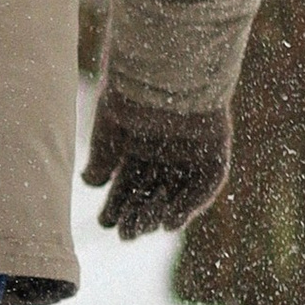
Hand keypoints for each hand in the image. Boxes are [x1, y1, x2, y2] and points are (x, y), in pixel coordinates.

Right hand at [82, 90, 230, 237]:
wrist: (167, 70)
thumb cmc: (132, 93)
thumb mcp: (108, 129)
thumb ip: (102, 157)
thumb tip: (91, 182)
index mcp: (139, 141)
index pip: (129, 180)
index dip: (118, 202)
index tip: (106, 222)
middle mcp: (166, 148)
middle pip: (152, 190)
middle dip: (137, 213)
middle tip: (125, 234)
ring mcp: (191, 151)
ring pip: (176, 192)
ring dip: (159, 214)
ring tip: (142, 231)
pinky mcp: (214, 152)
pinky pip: (204, 186)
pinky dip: (189, 205)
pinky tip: (170, 223)